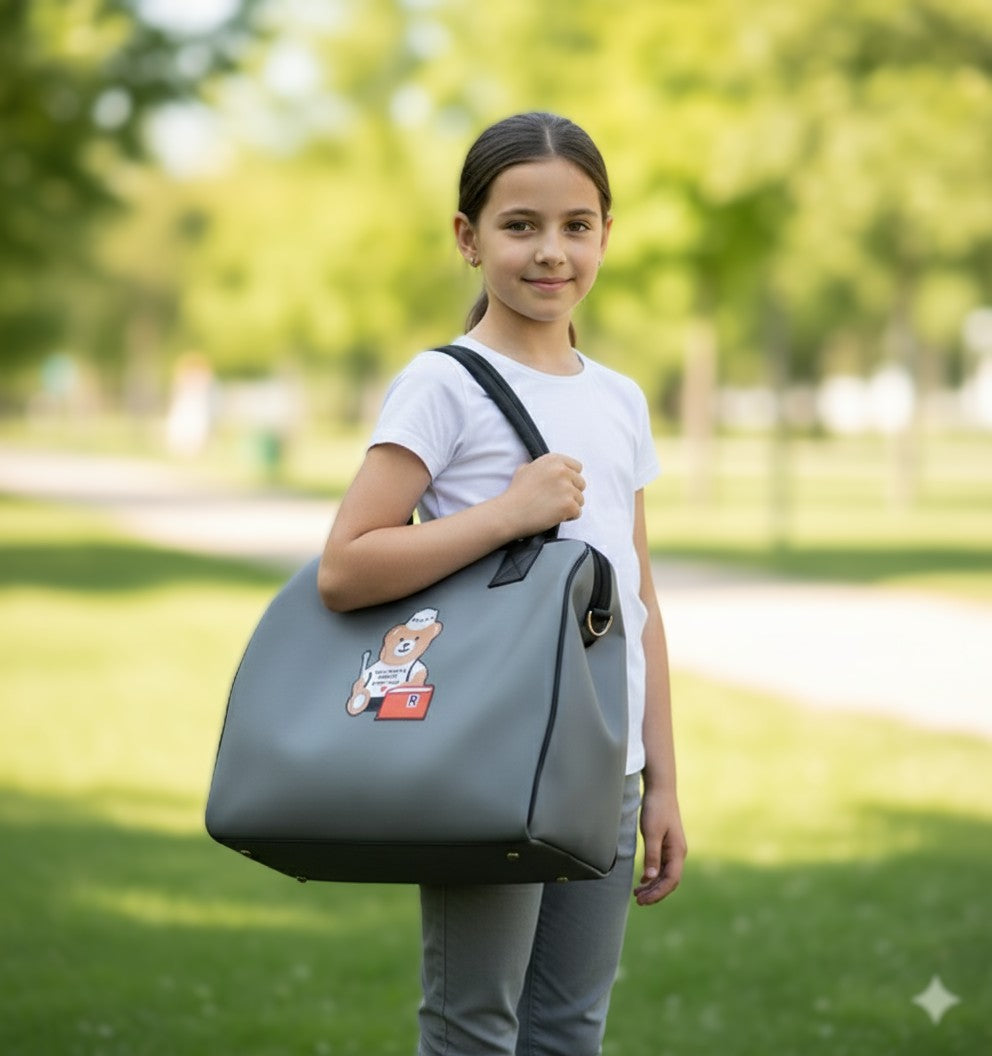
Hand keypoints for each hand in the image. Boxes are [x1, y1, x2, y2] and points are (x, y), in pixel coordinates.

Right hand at [499, 453, 584, 536]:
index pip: (577, 467)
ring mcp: (566, 488)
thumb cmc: (515, 494)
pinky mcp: (568, 505)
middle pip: (580, 483)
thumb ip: (540, 467)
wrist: (509, 513)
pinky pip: (577, 512)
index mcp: (553, 460)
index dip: (570, 479)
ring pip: (580, 499)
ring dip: (569, 506)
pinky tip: (554, 516)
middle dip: (571, 493)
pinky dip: (568, 517)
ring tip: (552, 509)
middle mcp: (562, 471)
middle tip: (554, 501)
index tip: (560, 487)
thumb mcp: (524, 470)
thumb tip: (548, 469)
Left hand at [634, 788, 686, 906]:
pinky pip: (662, 866)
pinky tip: (643, 881)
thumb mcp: (651, 832)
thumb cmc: (656, 808)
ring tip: (638, 895)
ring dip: (653, 886)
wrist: (660, 789)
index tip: (643, 900)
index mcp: (678, 851)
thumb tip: (650, 878)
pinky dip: (653, 876)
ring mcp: (673, 849)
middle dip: (655, 893)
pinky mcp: (666, 844)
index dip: (658, 893)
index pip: (671, 880)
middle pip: (669, 880)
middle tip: (638, 901)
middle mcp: (678, 853)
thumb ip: (652, 855)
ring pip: (665, 875)